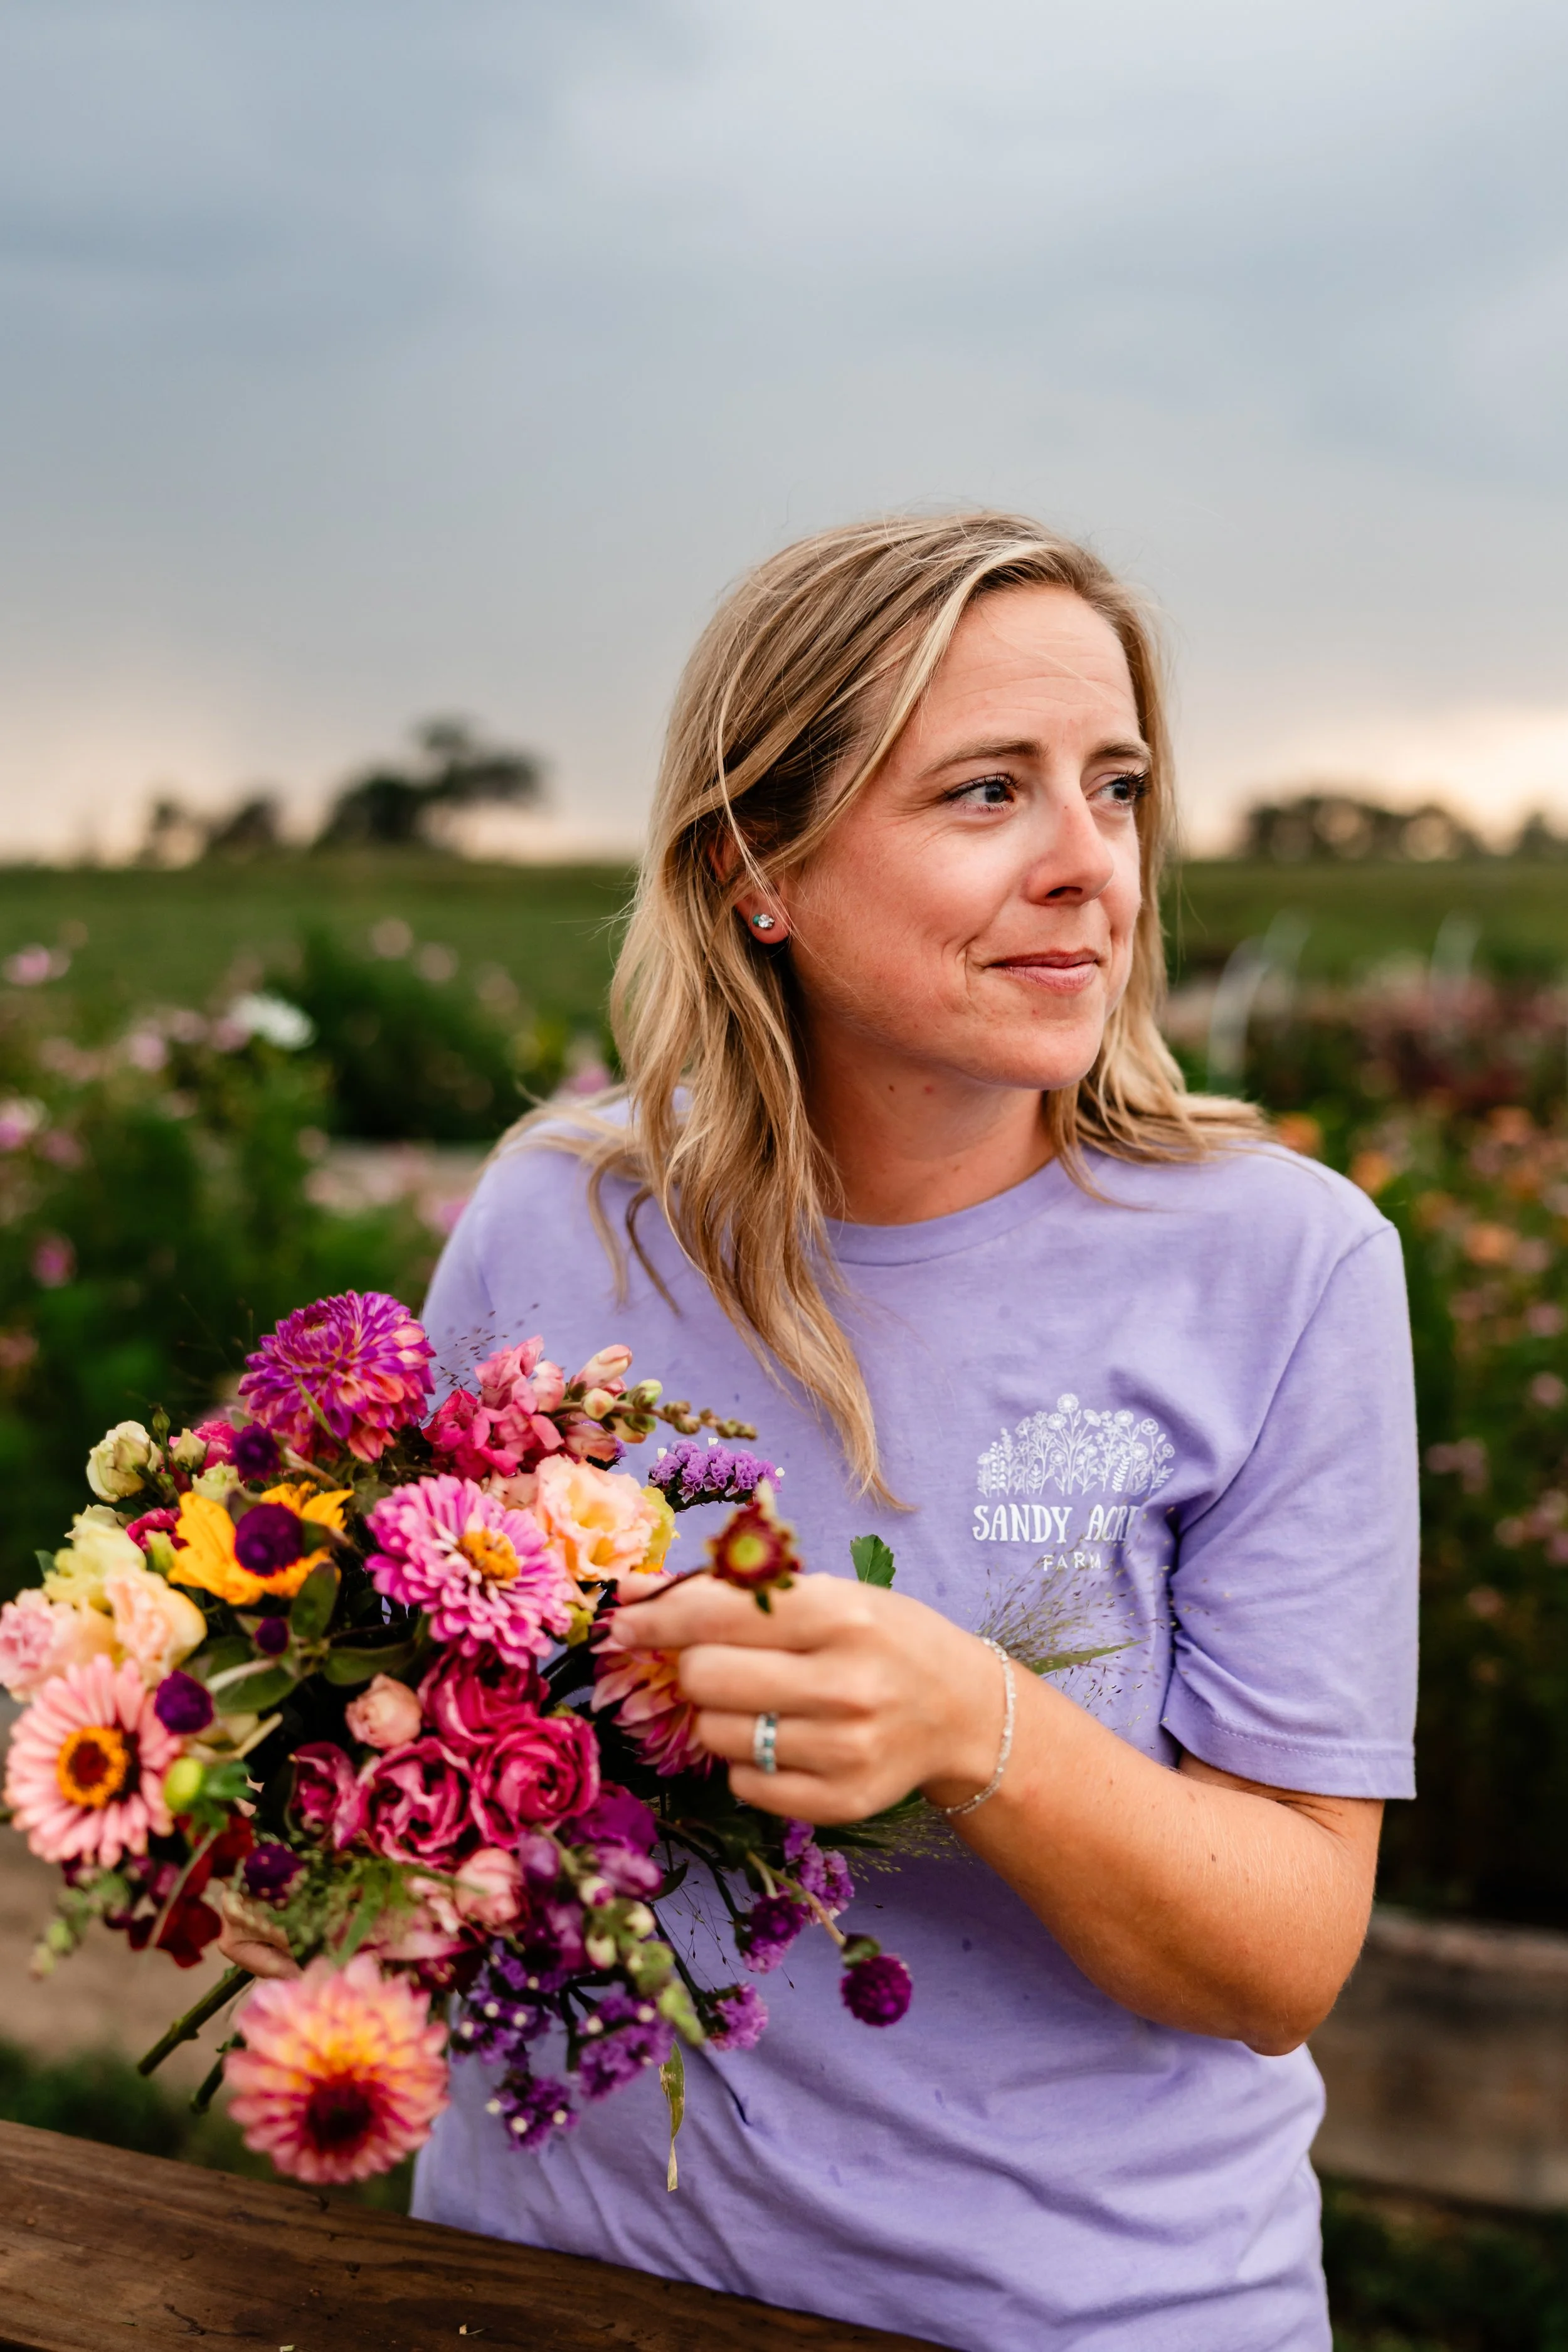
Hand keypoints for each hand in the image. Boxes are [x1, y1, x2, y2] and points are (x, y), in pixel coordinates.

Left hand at [603, 1571, 1006, 1823]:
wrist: (962, 1710)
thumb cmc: (881, 1637)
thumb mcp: (823, 1595)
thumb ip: (731, 1593)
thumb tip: (632, 1595)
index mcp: (841, 1615)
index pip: (717, 1613)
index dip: (657, 1616)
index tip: (624, 1620)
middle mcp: (846, 1685)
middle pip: (704, 1678)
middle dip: (694, 1666)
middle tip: (718, 1663)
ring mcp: (846, 1751)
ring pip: (717, 1734)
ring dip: (720, 1714)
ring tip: (763, 1701)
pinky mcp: (842, 1802)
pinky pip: (743, 1783)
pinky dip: (747, 1760)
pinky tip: (784, 1739)